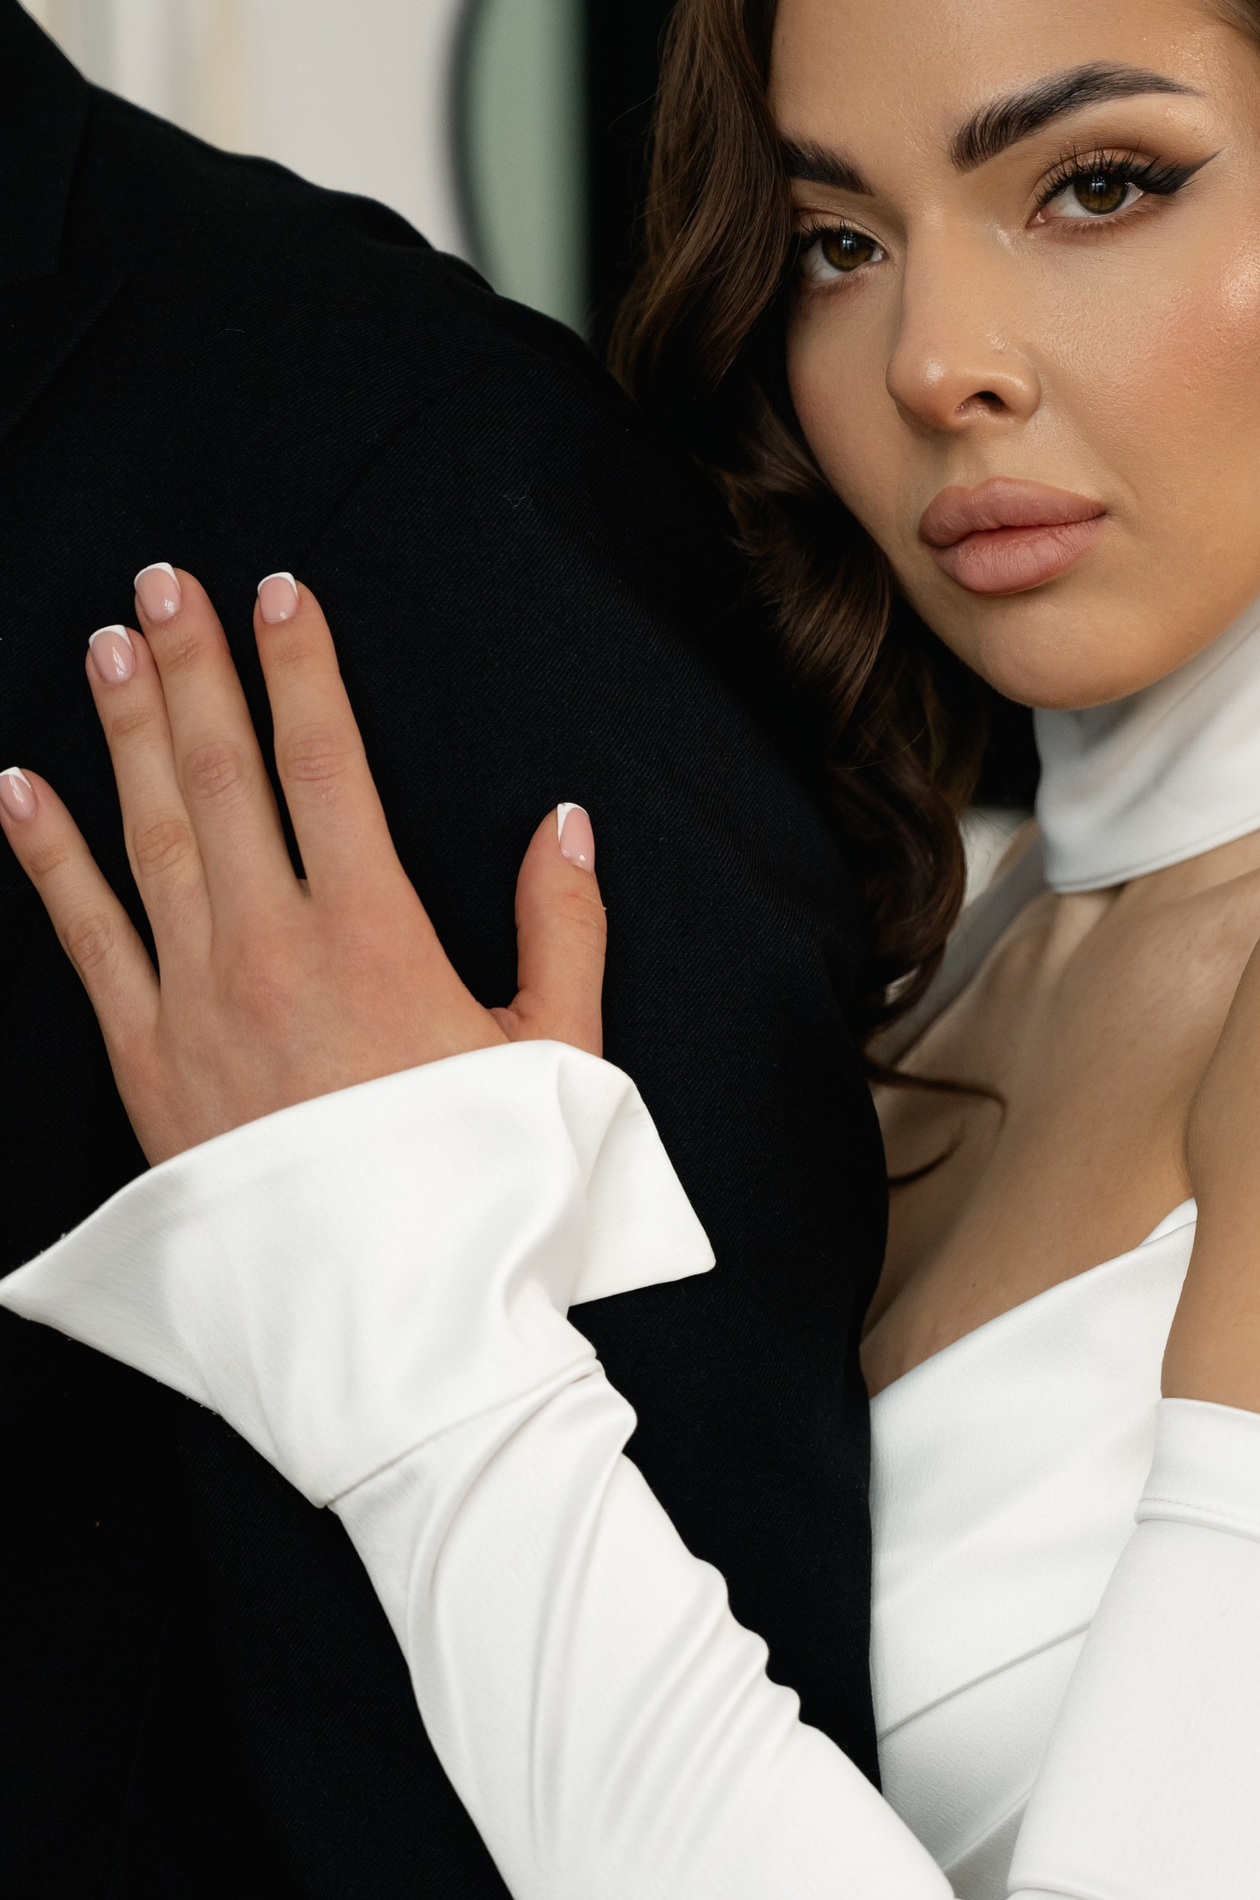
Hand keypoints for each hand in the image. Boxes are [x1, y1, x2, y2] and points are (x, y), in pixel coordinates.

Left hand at [0, 564, 604, 1164]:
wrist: (395, 1317)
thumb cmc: (482, 1191)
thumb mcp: (558, 1056)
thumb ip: (565, 928)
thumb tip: (566, 821)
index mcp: (377, 940)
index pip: (328, 767)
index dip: (302, 671)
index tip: (282, 594)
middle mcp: (273, 953)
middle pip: (223, 777)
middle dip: (195, 670)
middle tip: (166, 582)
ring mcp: (197, 1005)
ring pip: (150, 837)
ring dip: (124, 732)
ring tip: (107, 646)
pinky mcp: (146, 1064)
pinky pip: (85, 940)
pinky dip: (47, 860)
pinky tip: (19, 791)